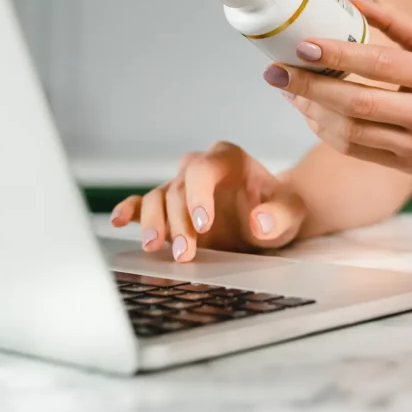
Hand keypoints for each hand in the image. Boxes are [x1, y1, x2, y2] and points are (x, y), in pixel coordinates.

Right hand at [109, 142, 306, 260]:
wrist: (272, 217)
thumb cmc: (281, 210)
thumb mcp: (292, 213)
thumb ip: (281, 215)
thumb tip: (261, 221)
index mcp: (227, 158)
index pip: (203, 169)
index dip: (198, 195)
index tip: (203, 226)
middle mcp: (200, 167)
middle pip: (178, 188)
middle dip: (179, 221)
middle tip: (186, 253)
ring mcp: (182, 186)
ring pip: (157, 196)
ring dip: (154, 223)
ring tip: (155, 247)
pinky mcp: (170, 206)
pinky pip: (143, 203)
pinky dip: (129, 210)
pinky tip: (119, 221)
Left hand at [264, 0, 411, 177]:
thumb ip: (394, 20)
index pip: (380, 64)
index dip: (337, 55)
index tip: (301, 45)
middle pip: (358, 102)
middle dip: (310, 86)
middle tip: (275, 72)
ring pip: (351, 132)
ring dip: (312, 111)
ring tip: (288, 92)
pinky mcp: (406, 167)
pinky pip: (355, 150)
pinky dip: (326, 131)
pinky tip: (310, 112)